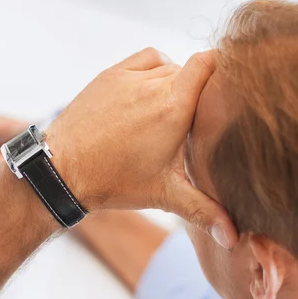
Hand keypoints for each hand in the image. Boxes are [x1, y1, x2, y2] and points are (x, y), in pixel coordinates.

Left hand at [46, 48, 236, 247]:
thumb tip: (234, 238)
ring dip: (175, 81)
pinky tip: (153, 91)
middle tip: (197, 117)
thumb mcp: (164, 195)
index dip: (223, 71)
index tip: (227, 91)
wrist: (63, 171)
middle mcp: (153, 85)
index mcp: (174, 108)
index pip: (210, 64)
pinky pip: (144, 60)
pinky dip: (154, 69)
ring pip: (168, 66)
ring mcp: (129, 77)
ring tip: (172, 110)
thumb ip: (204, 211)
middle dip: (198, 90)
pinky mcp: (109, 75)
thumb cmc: (113, 182)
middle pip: (191, 71)